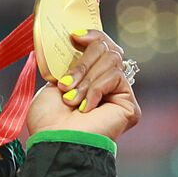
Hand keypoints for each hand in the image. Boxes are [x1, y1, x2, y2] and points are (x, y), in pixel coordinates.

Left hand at [26, 29, 141, 140]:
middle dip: (83, 63)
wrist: (56, 140)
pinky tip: (85, 107)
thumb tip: (75, 37)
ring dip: (86, 79)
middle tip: (66, 84)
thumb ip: (70, 62)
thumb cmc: (48, 120)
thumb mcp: (53, 82)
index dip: (92, 35)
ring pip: (111, 60)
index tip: (74, 36)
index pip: (102, 45)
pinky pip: (116, 76)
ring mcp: (119, 94)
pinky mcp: (129, 104)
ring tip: (71, 99)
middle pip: (107, 48)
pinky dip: (95, 89)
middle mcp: (107, 85)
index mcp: (89, 78)